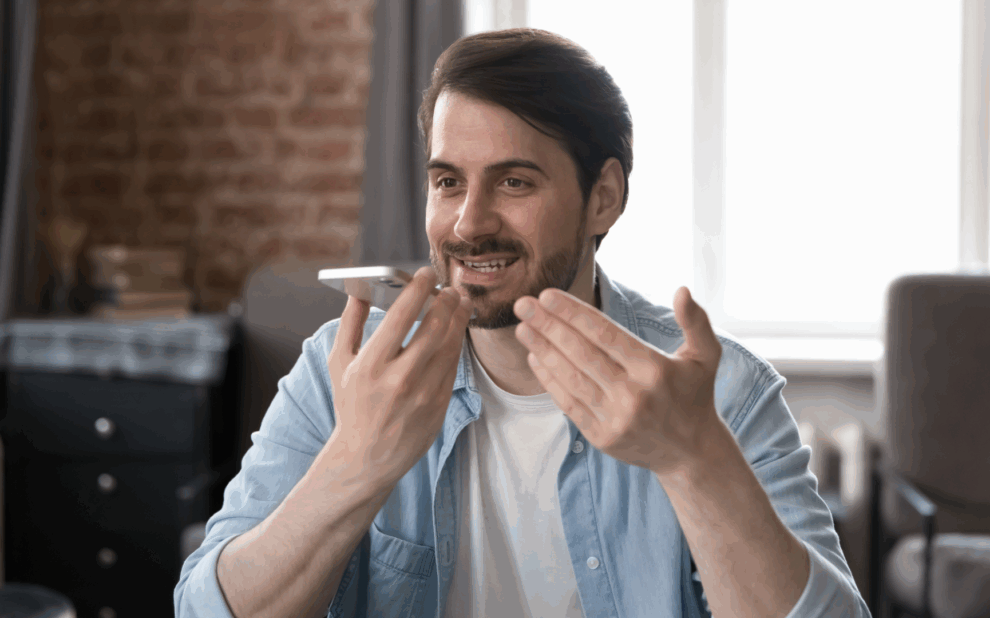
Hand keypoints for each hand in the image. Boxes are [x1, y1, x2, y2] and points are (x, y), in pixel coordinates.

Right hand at [327, 267, 472, 484]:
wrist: (365, 457)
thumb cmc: (351, 405)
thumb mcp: (339, 363)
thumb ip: (350, 322)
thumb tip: (359, 288)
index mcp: (370, 366)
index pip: (400, 317)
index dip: (418, 290)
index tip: (427, 274)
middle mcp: (398, 380)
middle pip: (433, 329)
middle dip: (447, 301)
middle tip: (452, 287)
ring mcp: (422, 396)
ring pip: (450, 346)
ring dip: (459, 319)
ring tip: (460, 303)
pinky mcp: (438, 407)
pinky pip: (453, 367)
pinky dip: (457, 344)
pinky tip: (456, 331)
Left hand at [513, 286, 722, 476]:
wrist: (690, 452)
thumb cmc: (694, 395)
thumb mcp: (706, 356)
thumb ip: (696, 321)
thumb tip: (682, 290)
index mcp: (654, 370)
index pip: (605, 334)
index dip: (573, 314)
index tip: (548, 295)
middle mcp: (633, 395)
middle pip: (581, 353)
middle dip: (548, 325)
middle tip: (522, 304)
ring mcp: (615, 418)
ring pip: (570, 377)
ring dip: (542, 349)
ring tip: (522, 327)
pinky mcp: (602, 437)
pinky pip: (568, 403)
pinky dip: (549, 379)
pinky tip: (535, 357)